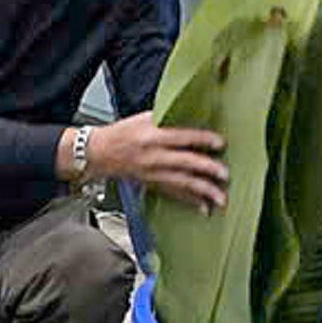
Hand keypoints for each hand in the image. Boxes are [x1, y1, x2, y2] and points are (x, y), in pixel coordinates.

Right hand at [85, 113, 228, 210]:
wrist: (96, 153)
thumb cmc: (119, 133)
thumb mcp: (142, 119)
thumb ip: (167, 119)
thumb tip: (194, 116)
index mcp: (151, 136)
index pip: (182, 138)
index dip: (203, 140)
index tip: (220, 143)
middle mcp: (152, 156)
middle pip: (185, 163)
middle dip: (207, 170)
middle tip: (225, 174)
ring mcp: (151, 173)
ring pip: (181, 183)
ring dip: (202, 191)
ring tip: (220, 198)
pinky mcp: (150, 183)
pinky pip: (173, 193)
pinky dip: (188, 201)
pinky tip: (203, 206)